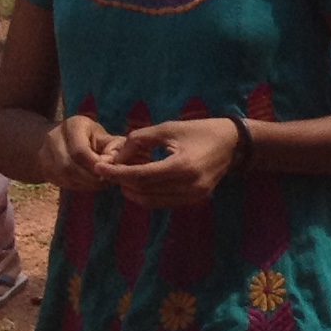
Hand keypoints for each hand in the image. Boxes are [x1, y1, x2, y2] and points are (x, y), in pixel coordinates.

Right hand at [47, 114, 124, 191]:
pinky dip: (78, 186)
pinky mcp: (44, 169)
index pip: (80, 151)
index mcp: (72, 126)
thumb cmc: (88, 136)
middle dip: (91, 178)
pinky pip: (61, 182)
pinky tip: (89, 184)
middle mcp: (53, 138)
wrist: (59, 138)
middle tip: (107, 182)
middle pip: (69, 166)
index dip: (96, 165)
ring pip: (64, 177)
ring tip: (101, 183)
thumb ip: (114, 147)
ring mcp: (44, 154)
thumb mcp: (102, 135)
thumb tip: (118, 161)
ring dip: (85, 184)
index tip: (110, 171)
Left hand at [106, 114, 242, 208]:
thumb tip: (116, 156)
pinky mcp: (195, 200)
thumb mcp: (168, 128)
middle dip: (122, 181)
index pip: (140, 175)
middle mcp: (188, 185)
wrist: (233, 143)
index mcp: (182, 165)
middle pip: (143, 190)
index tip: (97, 167)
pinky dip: (147, 195)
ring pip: (151, 201)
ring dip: (132, 191)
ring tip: (124, 177)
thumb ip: (139, 140)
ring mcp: (193, 196)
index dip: (116, 173)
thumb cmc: (199, 130)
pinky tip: (140, 183)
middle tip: (110, 170)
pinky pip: (162, 202)